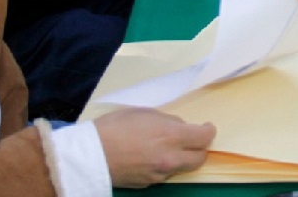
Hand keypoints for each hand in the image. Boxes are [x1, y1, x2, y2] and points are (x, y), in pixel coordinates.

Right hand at [95, 108, 214, 187]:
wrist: (89, 155)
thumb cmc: (114, 127)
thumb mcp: (144, 113)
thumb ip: (167, 121)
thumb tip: (179, 127)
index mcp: (171, 136)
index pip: (204, 137)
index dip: (208, 131)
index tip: (206, 127)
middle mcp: (169, 158)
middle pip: (200, 158)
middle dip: (200, 148)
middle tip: (192, 140)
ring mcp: (159, 174)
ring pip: (181, 168)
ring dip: (180, 158)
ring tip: (164, 147)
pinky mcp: (148, 184)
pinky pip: (163, 175)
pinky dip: (163, 166)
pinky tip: (149, 157)